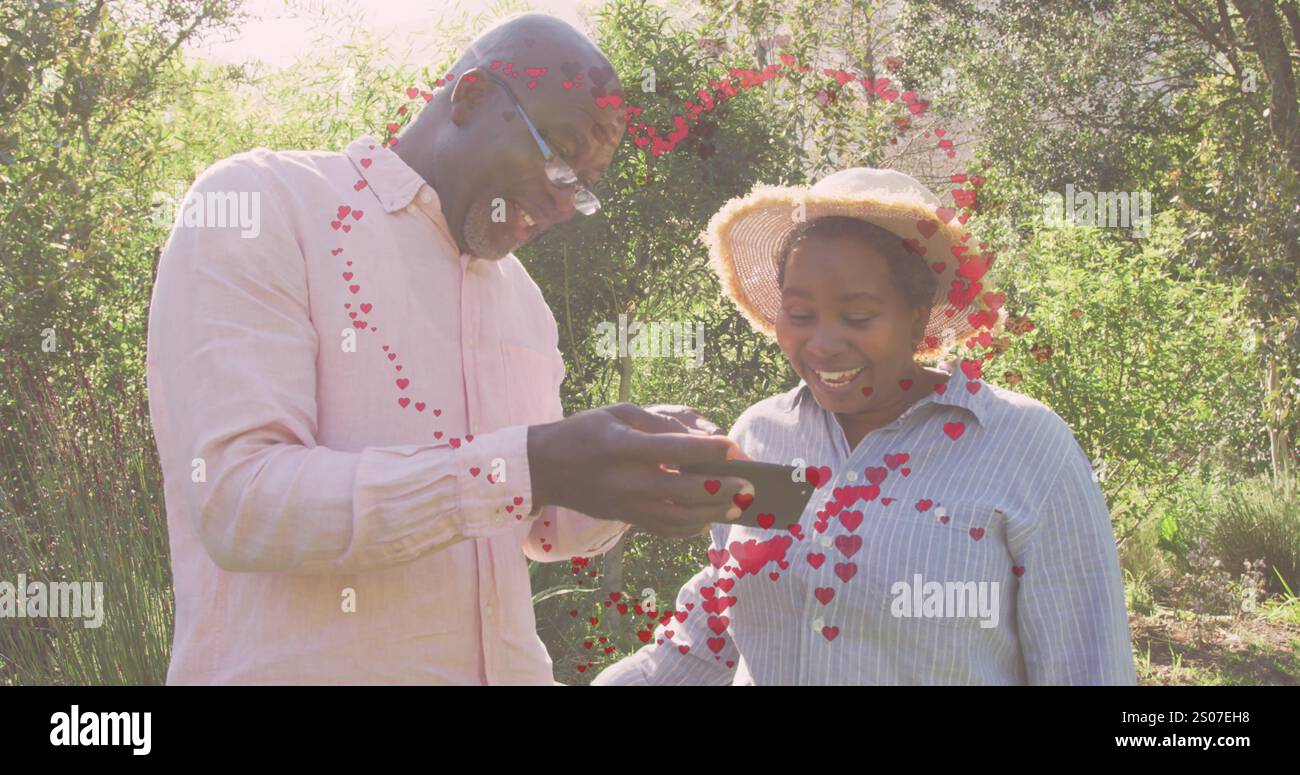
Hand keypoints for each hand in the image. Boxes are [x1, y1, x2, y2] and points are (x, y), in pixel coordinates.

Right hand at [527, 403, 753, 537]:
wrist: (545, 468)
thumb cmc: (586, 431)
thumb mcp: (619, 412)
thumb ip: (661, 423)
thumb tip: (702, 437)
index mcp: (622, 446)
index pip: (673, 449)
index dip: (707, 450)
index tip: (733, 448)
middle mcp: (625, 480)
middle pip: (683, 489)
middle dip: (722, 487)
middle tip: (749, 484)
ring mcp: (625, 505)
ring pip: (679, 516)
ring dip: (714, 512)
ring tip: (738, 505)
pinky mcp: (625, 519)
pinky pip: (665, 529)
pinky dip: (691, 527)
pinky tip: (708, 519)